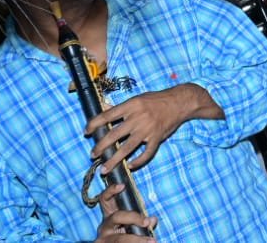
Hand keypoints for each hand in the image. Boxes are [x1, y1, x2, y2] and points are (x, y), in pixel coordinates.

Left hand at [88, 84, 207, 171]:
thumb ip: (122, 107)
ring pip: (126, 148)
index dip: (94, 124)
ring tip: (104, 168)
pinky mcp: (157, 138)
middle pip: (114, 135)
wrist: (180, 102)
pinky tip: (130, 165)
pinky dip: (138, 161)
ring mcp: (147, 129)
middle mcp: (137, 118)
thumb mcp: (138, 98)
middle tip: (93, 154)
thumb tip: (103, 109)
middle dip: (101, 147)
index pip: (107, 116)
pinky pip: (146, 153)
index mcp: (131, 105)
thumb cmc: (157, 99)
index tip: (87, 132)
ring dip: (113, 160)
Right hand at [95, 183, 157, 239]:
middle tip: (147, 222)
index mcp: (110, 214)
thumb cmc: (126, 233)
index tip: (122, 185)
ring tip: (152, 241)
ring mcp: (104, 238)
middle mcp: (105, 225)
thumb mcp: (132, 224)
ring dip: (137, 239)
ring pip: (119, 238)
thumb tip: (152, 219)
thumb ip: (142, 219)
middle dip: (134, 218)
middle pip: (116, 217)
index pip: (105, 199)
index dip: (111, 191)